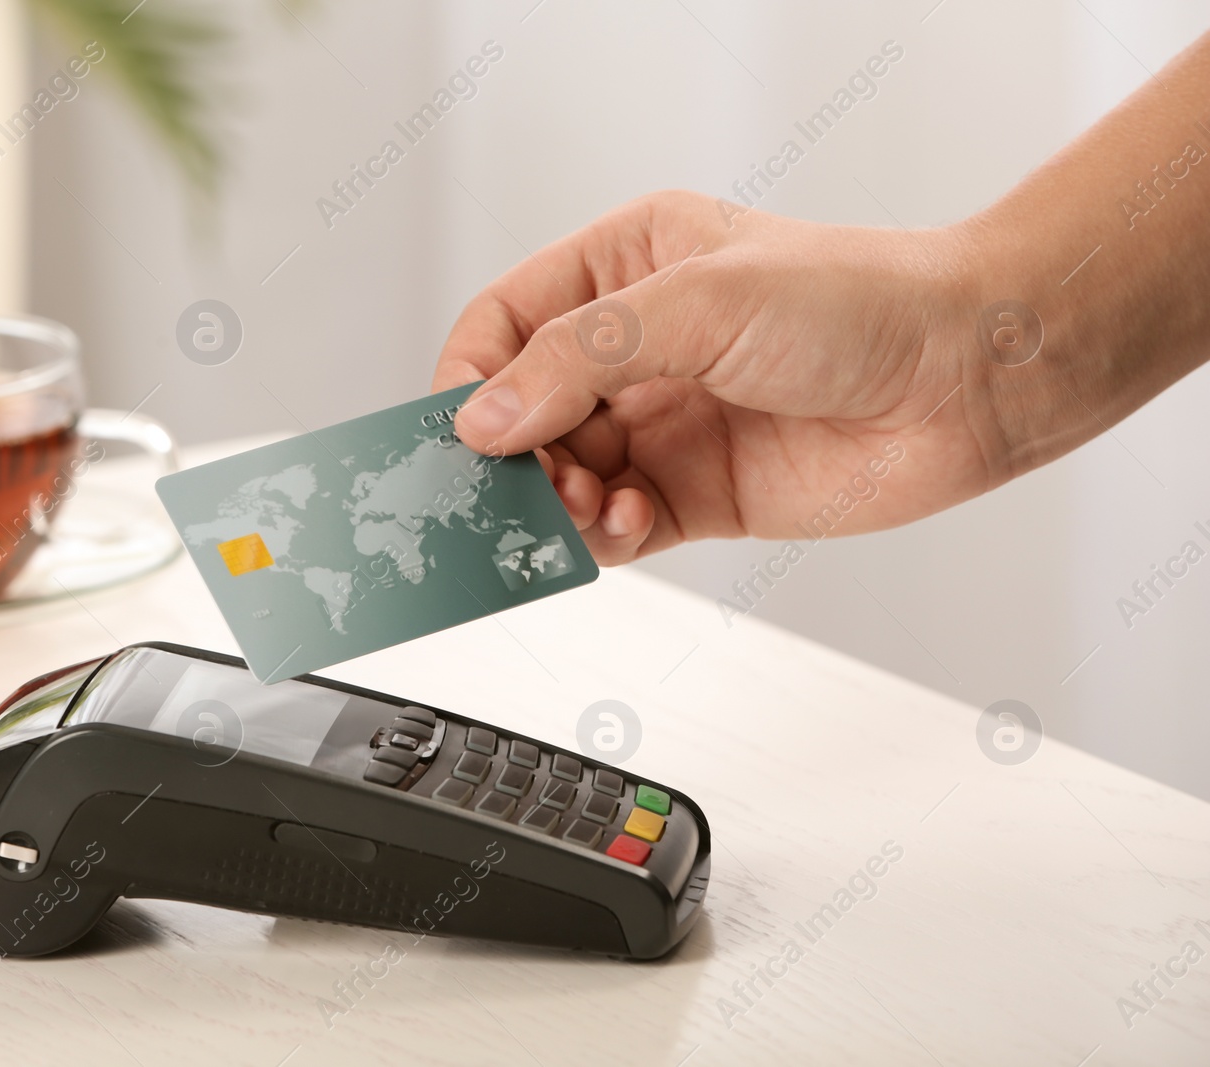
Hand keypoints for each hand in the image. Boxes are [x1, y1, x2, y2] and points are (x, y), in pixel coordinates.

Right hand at [434, 191, 996, 565]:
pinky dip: (603, 536)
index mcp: (624, 267)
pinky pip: (614, 527)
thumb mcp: (698, 300)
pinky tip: (630, 520)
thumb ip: (579, 359)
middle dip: (511, 456)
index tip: (461, 432)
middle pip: (521, 412)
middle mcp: (635, 346)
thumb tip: (483, 420)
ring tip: (584, 505)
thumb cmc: (859, 302)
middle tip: (513, 489)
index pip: (504, 324)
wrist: (968, 379)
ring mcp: (662, 422)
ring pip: (560, 476)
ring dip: (558, 502)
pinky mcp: (693, 492)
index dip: (471, 379)